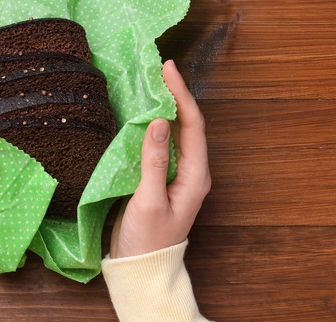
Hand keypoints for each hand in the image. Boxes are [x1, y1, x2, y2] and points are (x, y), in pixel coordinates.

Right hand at [110, 60, 210, 257]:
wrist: (141, 268)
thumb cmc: (147, 240)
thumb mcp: (149, 201)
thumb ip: (154, 161)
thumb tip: (159, 121)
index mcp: (195, 175)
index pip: (192, 125)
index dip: (181, 94)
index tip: (168, 69)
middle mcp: (191, 170)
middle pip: (187, 124)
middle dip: (175, 94)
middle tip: (159, 68)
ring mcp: (176, 174)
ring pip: (174, 131)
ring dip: (165, 106)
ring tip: (151, 82)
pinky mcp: (160, 177)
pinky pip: (160, 143)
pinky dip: (152, 123)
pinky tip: (141, 113)